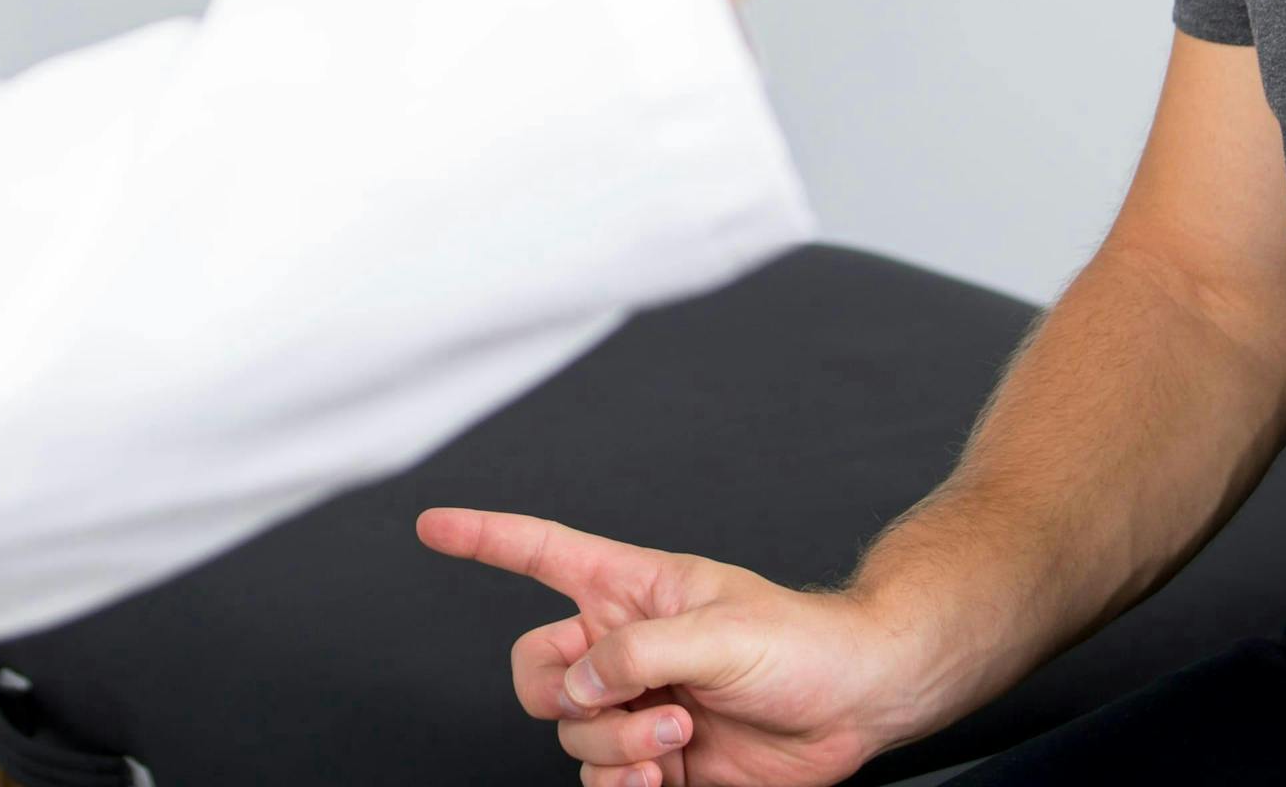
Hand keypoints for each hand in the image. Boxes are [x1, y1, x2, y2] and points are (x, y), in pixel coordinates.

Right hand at [417, 509, 934, 786]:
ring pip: (570, 735)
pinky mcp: (655, 759)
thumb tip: (580, 683)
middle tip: (623, 700)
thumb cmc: (802, 643)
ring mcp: (636, 705)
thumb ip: (637, 652)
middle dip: (566, 693)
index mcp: (630, 588)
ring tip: (677, 733)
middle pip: (535, 670)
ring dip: (614, 746)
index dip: (481, 537)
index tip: (431, 525)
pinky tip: (664, 773)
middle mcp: (622, 645)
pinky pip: (601, 783)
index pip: (539, 552)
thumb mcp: (719, 629)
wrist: (854, 704)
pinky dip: (623, 786)